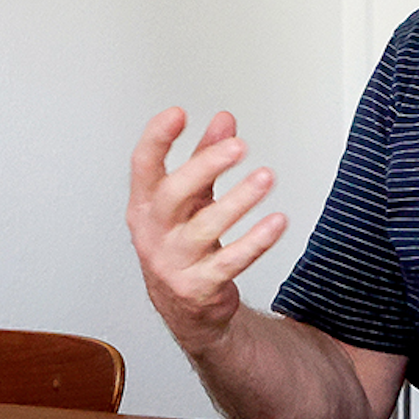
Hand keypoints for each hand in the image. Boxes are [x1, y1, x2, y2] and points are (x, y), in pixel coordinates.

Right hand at [126, 108, 286, 355]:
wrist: (185, 304)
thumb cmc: (183, 242)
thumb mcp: (190, 197)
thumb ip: (205, 157)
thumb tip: (224, 119)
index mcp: (146, 204)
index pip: (143, 166)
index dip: (156, 139)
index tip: (178, 114)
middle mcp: (154, 232)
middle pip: (172, 194)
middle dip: (204, 166)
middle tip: (238, 146)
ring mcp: (174, 261)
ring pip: (205, 228)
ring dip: (239, 200)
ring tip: (266, 177)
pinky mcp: (199, 285)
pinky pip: (230, 261)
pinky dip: (256, 241)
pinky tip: (276, 222)